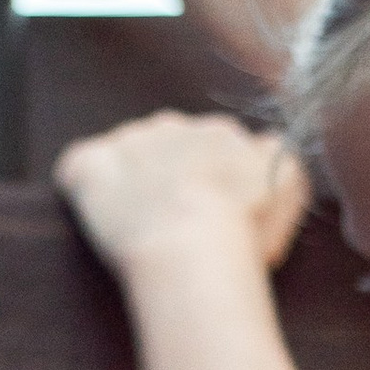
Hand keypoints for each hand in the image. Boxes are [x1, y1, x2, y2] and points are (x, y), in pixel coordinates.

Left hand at [55, 111, 309, 279]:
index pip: (216, 146)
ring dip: (129, 183)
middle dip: (169, 179)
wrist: (192, 241)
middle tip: (175, 228)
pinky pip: (80, 167)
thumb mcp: (289, 188)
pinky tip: (96, 217)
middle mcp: (177, 127)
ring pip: (128, 153)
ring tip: (138, 228)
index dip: (212, 183)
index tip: (213, 216)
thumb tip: (268, 151)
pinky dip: (82, 188)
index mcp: (223, 134)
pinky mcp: (90, 167)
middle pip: (169, 145)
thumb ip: (281, 161)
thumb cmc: (243, 232)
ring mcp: (130, 144)